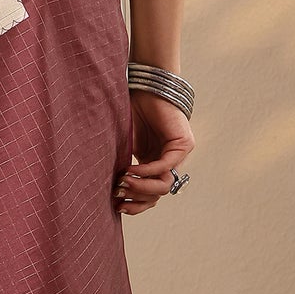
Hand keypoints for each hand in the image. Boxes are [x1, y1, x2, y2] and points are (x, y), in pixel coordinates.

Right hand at [113, 90, 194, 216]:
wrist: (145, 88)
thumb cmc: (131, 113)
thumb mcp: (124, 146)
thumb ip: (122, 166)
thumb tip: (110, 192)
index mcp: (154, 165)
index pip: (151, 196)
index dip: (135, 204)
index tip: (117, 205)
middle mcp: (169, 163)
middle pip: (158, 195)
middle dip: (137, 198)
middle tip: (118, 195)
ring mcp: (179, 155)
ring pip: (165, 185)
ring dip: (142, 188)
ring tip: (123, 183)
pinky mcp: (184, 145)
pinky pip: (165, 166)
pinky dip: (148, 171)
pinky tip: (131, 170)